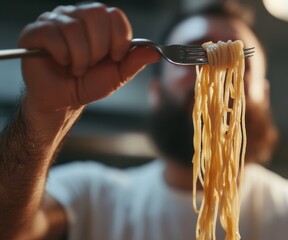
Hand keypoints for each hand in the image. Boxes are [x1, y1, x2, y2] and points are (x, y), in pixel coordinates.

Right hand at [19, 2, 159, 112]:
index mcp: (99, 23)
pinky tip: (61, 63)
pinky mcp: (35, 31)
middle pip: (96, 14)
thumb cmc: (88, 83)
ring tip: (77, 68)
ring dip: (80, 56)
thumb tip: (156, 52)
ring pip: (74, 28)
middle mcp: (77, 16)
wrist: (64, 101)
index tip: (115, 57)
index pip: (115, 15)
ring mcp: (55, 21)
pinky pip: (52, 34)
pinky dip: (62, 55)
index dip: (119, 39)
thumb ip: (135, 61)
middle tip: (93, 63)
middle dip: (99, 47)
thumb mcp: (118, 75)